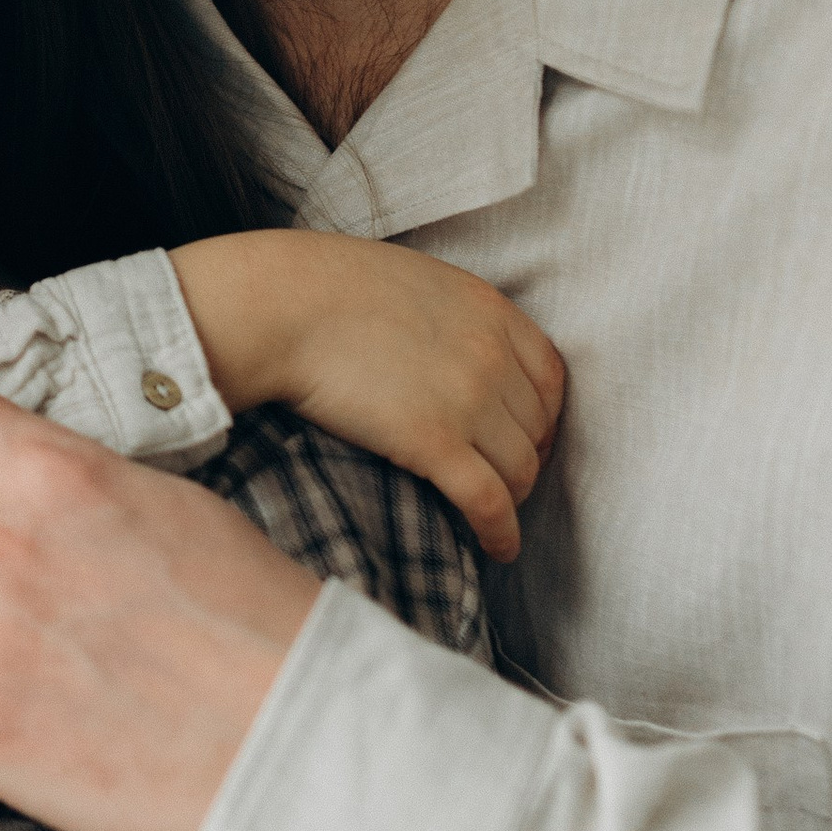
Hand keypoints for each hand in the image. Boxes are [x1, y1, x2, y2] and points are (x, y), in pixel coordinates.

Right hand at [169, 231, 565, 560]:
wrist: (281, 307)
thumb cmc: (323, 289)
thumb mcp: (412, 282)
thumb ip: (449, 315)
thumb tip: (446, 348)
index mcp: (489, 310)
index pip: (549, 377)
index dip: (545, 416)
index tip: (529, 437)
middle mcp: (492, 356)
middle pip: (537, 427)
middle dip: (526, 457)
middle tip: (504, 478)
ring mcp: (468, 400)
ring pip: (520, 468)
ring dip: (513, 497)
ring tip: (496, 513)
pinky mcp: (434, 443)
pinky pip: (489, 500)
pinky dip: (502, 531)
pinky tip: (499, 548)